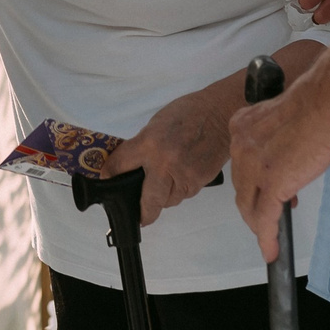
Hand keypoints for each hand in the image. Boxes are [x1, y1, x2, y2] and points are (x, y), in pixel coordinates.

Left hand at [109, 88, 230, 226]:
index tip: (108, 180)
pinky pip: (184, 194)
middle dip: (142, 213)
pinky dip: (179, 190)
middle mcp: (164, 163)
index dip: (110, 174)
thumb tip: (133, 166)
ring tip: (164, 184)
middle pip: (148, 201)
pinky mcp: (200, 181)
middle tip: (139, 217)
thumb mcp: (156, 124)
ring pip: (168, 201)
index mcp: (149, 144)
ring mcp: (184, 175)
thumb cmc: (188, 113)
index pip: (120, 165)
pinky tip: (181, 176)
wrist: (221, 113)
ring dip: (163, 197)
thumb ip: (143, 146)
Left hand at [230, 75, 329, 262]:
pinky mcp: (271, 185)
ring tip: (271, 234)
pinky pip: (264, 219)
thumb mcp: (283, 119)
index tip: (270, 188)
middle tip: (274, 211)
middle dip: (255, 202)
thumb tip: (285, 159)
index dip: (254, 181)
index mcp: (241, 127)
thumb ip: (276, 138)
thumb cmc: (316, 106)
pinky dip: (267, 237)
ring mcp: (253, 167)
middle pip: (241, 186)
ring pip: (249, 205)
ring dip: (259, 222)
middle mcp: (240, 146)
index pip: (241, 164)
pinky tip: (271, 249)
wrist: (326, 104)